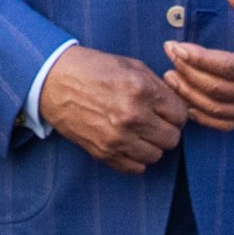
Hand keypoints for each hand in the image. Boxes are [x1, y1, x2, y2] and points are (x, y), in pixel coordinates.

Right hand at [41, 46, 186, 171]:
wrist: (53, 81)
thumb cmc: (93, 69)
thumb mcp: (130, 66)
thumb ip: (158, 87)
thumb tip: (178, 105)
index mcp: (141, 90)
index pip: (180, 115)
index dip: (175, 112)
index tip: (165, 111)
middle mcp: (131, 116)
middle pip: (171, 138)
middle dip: (166, 129)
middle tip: (154, 122)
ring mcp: (117, 137)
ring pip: (156, 155)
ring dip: (151, 145)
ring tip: (139, 132)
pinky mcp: (103, 152)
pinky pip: (136, 168)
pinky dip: (136, 158)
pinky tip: (128, 144)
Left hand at [166, 0, 233, 129]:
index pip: (229, 67)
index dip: (199, 58)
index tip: (176, 45)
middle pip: (218, 90)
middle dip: (188, 72)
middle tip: (169, 52)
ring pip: (217, 109)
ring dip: (189, 94)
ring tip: (169, 75)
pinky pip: (224, 123)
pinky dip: (201, 115)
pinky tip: (184, 100)